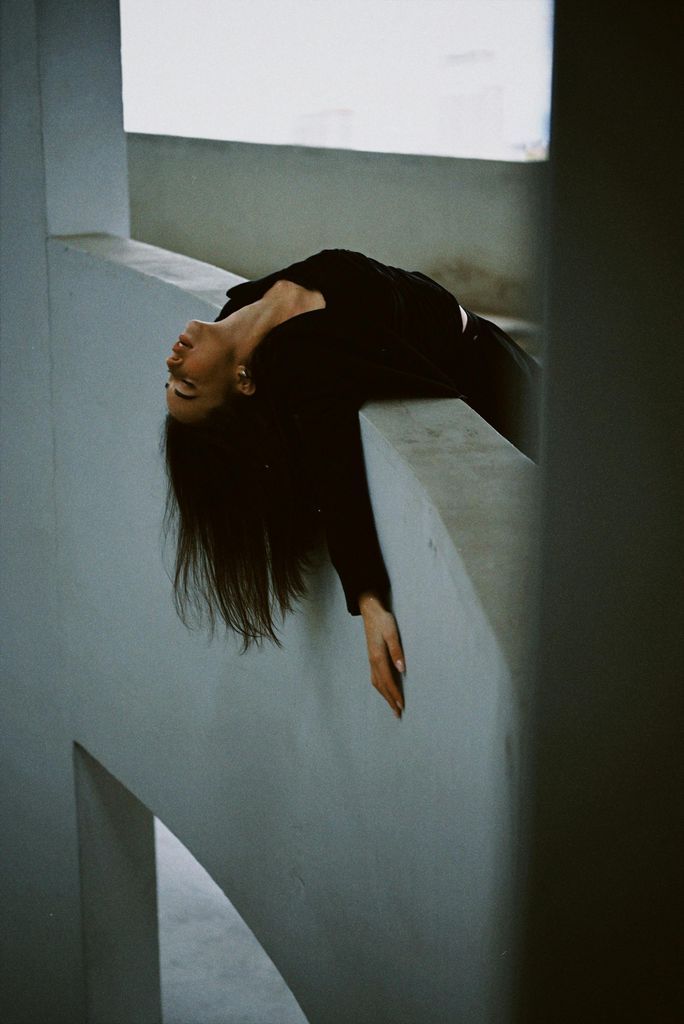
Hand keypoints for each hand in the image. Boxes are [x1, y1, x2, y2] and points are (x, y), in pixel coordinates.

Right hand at [358, 591, 405, 718]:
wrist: (370, 611)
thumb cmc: (383, 621)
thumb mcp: (392, 633)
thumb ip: (396, 651)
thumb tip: (402, 669)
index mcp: (378, 657)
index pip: (388, 681)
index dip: (395, 694)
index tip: (401, 706)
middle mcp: (373, 661)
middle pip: (381, 686)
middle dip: (390, 700)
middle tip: (398, 714)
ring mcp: (371, 660)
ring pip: (377, 683)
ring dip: (385, 696)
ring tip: (392, 706)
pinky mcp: (372, 657)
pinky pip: (375, 677)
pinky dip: (381, 687)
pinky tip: (385, 690)